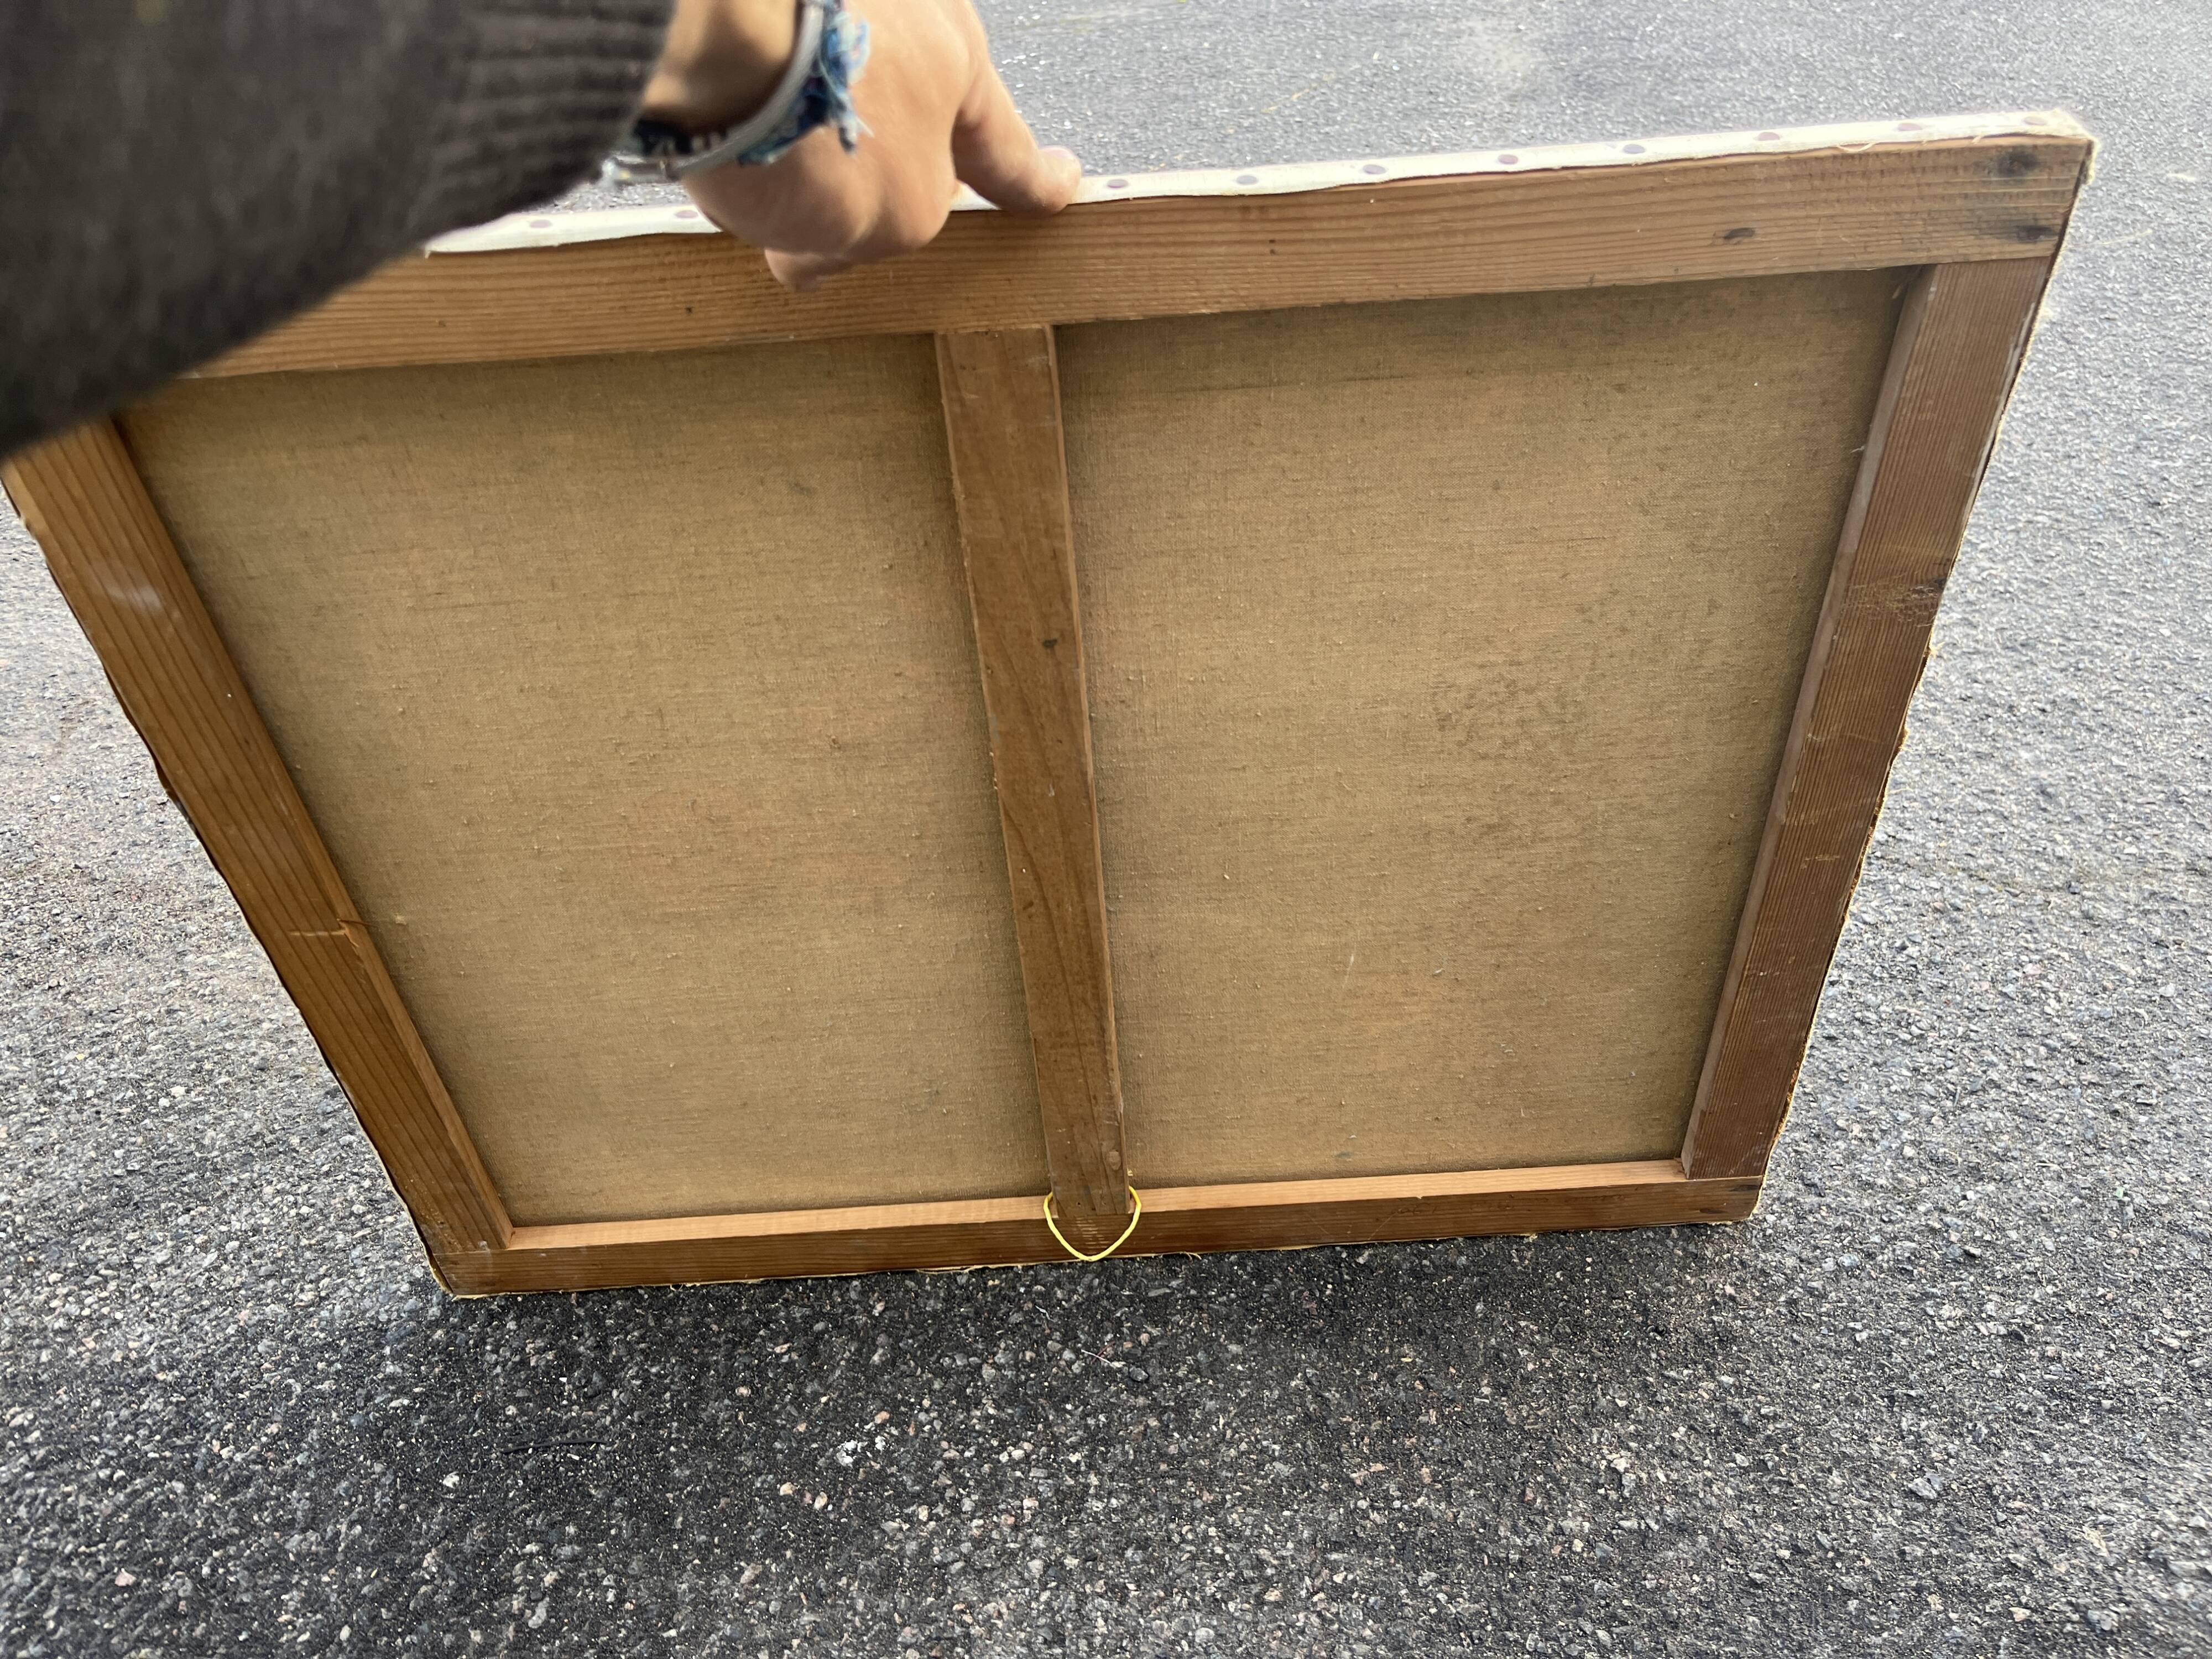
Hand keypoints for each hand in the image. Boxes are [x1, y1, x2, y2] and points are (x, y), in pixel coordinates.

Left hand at [643, 0, 1080, 289]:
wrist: (713, 53)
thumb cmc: (825, 131)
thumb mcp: (902, 218)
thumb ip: (895, 228)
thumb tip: (817, 250)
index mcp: (959, 59)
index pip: (1005, 145)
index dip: (1034, 179)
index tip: (1061, 182)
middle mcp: (897, 12)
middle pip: (907, 116)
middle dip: (885, 172)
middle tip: (847, 227)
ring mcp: (822, 6)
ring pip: (829, 100)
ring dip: (806, 152)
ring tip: (759, 195)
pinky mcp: (750, 12)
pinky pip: (763, 82)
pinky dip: (752, 125)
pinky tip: (722, 158)